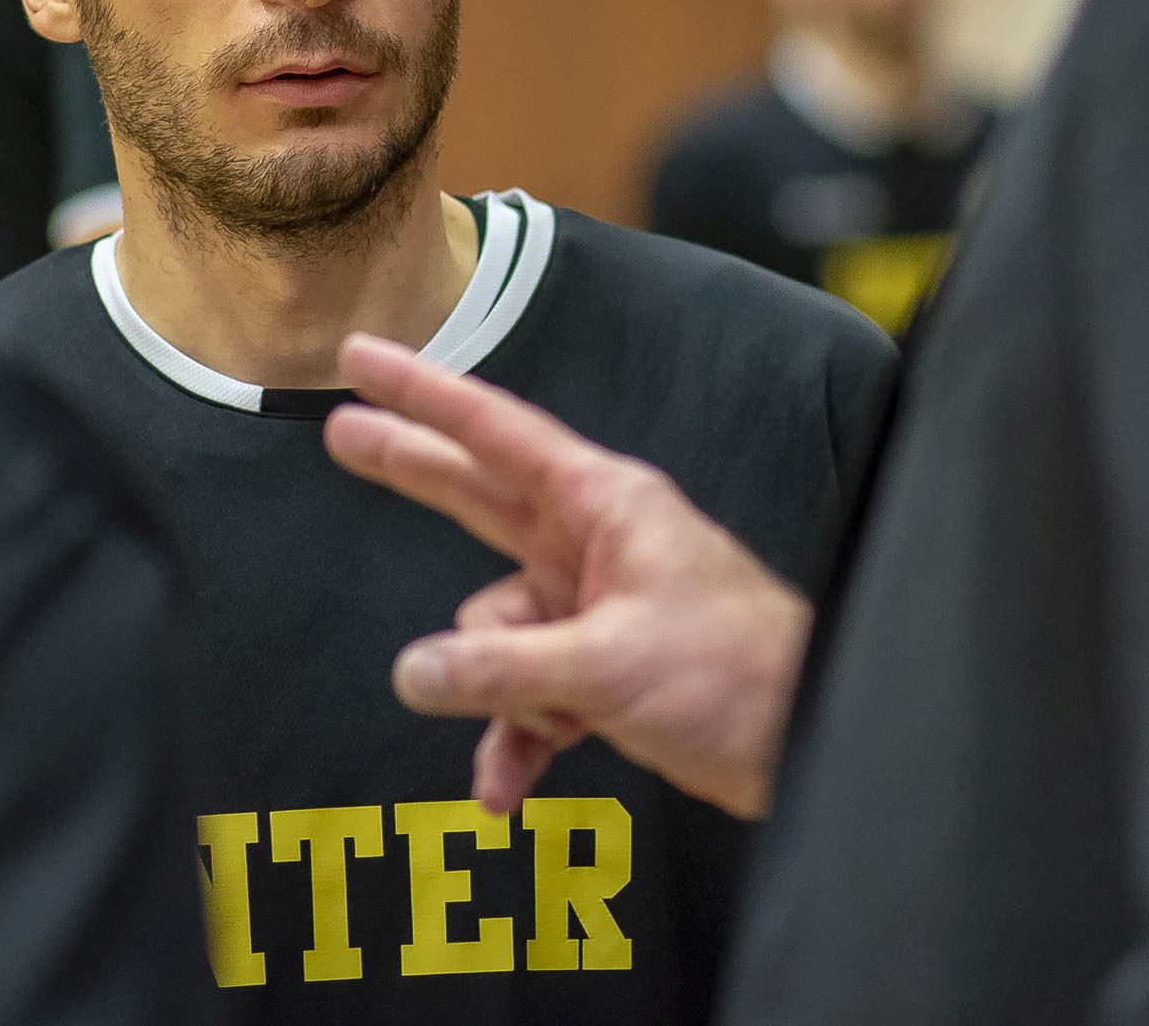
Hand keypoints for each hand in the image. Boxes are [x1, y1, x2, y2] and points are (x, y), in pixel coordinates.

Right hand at [323, 334, 810, 819]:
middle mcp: (594, 542)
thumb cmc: (738, 676)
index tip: (365, 358)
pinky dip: (515, 738)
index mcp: (606, 506)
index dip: (422, 393)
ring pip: (496, 632)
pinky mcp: (601, 666)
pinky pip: (525, 693)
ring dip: (497, 692)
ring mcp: (595, 605)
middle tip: (338, 434)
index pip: (494, 434)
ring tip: (542, 727)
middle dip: (412, 473)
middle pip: (478, 498)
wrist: (810, 741)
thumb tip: (415, 673)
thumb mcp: (606, 668)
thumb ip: (500, 670)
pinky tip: (507, 789)